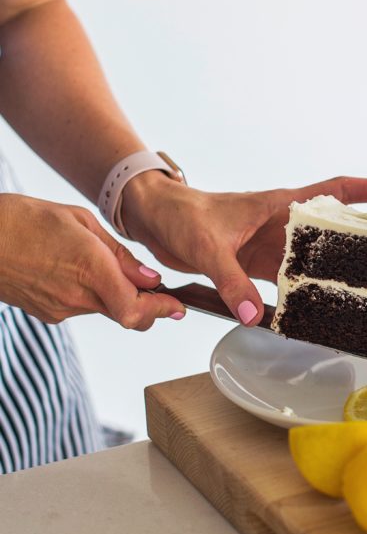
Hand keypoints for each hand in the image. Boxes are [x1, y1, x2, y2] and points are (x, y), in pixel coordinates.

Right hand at [0, 194, 185, 328]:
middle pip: (127, 314)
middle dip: (145, 303)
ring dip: (116, 295)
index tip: (177, 307)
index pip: (136, 309)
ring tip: (101, 264)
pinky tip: (77, 271)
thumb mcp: (80, 221)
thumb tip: (150, 278)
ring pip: (105, 309)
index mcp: (90, 268)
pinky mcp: (48, 314)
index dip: (162, 311)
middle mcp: (77, 296)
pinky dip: (91, 294)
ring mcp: (60, 309)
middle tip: (154, 288)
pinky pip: (82, 308)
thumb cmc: (23, 219)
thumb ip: (120, 254)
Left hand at [122, 174, 366, 324]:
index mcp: (281, 205)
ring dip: (339, 275)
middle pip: (338, 231)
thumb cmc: (181, 216)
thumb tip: (256, 315)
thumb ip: (232, 281)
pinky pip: (291, 284)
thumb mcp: (208, 247)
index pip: (338, 191)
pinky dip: (305, 298)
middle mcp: (284, 225)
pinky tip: (319, 314)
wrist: (154, 219)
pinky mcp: (258, 267)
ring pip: (317, 261)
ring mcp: (273, 247)